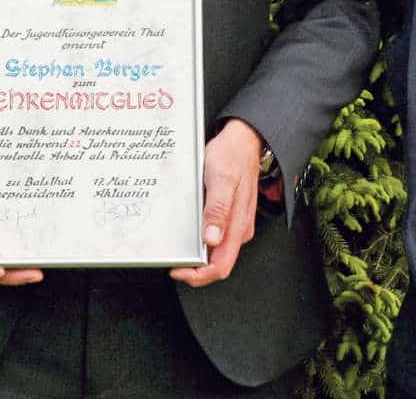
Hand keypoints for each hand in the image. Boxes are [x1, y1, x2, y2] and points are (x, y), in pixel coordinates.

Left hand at [170, 118, 261, 287]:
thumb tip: (212, 238)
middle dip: (194, 268)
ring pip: (215, 252)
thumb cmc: (233, 157)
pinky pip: (214, 237)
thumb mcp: (222, 180)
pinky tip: (187, 230)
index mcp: (238, 226)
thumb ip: (218, 209)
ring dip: (196, 253)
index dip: (199, 275)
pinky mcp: (228, 216)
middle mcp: (238, 229)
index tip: (178, 269)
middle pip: (216, 263)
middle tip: (173, 259)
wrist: (243, 140)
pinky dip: (199, 240)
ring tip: (177, 245)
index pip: (220, 266)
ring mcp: (234, 224)